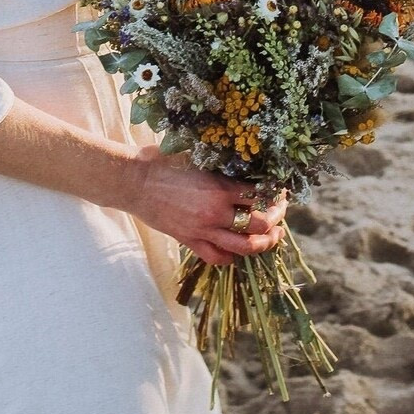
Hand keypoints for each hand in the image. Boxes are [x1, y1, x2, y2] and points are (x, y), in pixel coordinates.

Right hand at [126, 146, 287, 265]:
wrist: (134, 181)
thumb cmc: (163, 162)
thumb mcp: (197, 156)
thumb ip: (221, 166)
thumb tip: (244, 165)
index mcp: (220, 188)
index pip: (260, 195)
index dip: (274, 194)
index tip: (280, 191)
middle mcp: (216, 212)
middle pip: (259, 224)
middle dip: (275, 220)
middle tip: (279, 214)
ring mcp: (203, 230)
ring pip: (244, 247)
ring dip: (263, 243)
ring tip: (271, 237)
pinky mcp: (190, 241)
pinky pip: (217, 257)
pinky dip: (231, 257)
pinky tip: (236, 251)